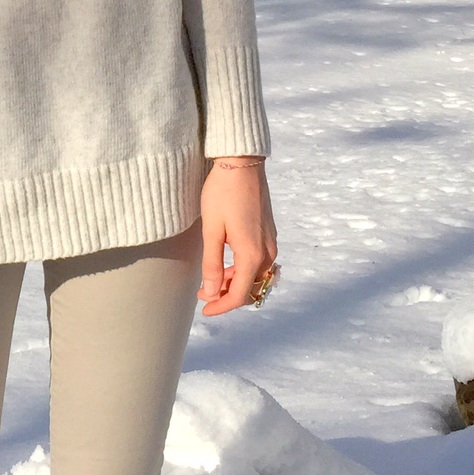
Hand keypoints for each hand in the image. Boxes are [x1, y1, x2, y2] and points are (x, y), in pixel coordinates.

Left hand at [198, 157, 277, 317]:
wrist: (241, 164)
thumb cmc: (222, 194)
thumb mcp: (212, 230)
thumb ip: (212, 264)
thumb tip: (212, 292)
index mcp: (252, 255)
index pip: (240, 294)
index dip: (221, 306)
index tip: (204, 310)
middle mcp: (267, 252)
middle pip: (251, 288)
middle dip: (228, 295)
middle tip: (203, 295)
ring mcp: (270, 242)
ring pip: (256, 276)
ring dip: (236, 283)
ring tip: (212, 281)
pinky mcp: (269, 233)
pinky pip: (259, 262)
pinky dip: (243, 270)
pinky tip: (226, 264)